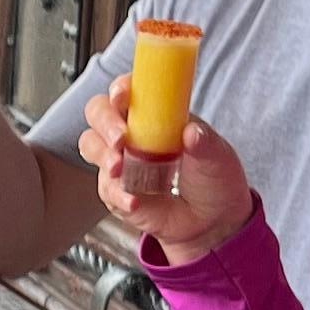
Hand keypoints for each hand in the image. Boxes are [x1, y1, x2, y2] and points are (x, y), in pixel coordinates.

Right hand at [80, 84, 256, 259]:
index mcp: (156, 115)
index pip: (129, 91)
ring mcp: (121, 161)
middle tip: (120, 138)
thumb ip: (204, 142)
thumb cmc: (213, 179)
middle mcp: (133, 134)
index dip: (121, 88)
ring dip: (102, 155)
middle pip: (98, 113)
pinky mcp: (117, 190)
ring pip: (92, 146)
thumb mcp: (217, 156)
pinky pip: (106, 187)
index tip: (122, 96)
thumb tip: (192, 132)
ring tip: (120, 169)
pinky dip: (117, 193)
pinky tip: (134, 200)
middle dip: (105, 122)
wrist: (213, 221)